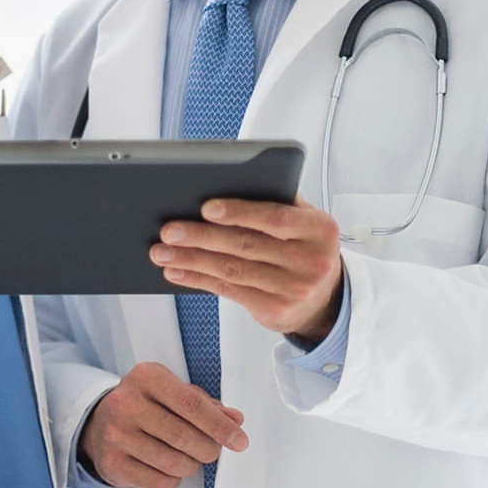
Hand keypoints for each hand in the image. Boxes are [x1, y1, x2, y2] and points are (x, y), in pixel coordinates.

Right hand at [78, 360, 248, 487]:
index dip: (220, 426)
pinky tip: (165, 467)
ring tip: (186, 457)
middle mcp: (126, 402)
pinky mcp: (111, 462)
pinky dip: (172, 479)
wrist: (98, 425)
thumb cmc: (146, 406)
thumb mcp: (173, 394)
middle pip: (185, 437)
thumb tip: (235, 420)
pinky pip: (159, 482)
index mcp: (146, 377)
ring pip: (174, 463)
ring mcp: (116, 434)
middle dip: (208, 449)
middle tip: (210, 450)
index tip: (239, 441)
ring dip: (190, 465)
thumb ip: (206, 405)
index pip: (191, 404)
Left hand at [151, 197, 344, 342]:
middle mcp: (311, 261)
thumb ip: (279, 197)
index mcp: (319, 229)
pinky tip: (176, 271)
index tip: (206, 208)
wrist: (325, 299)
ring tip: (161, 251)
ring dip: (190, 260)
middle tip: (169, 230)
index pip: (276, 218)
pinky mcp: (276, 311)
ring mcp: (294, 289)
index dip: (239, 212)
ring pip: (232, 270)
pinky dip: (197, 280)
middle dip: (201, 236)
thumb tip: (234, 176)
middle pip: (246, 245)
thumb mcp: (306, 221)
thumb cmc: (305, 248)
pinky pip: (228, 291)